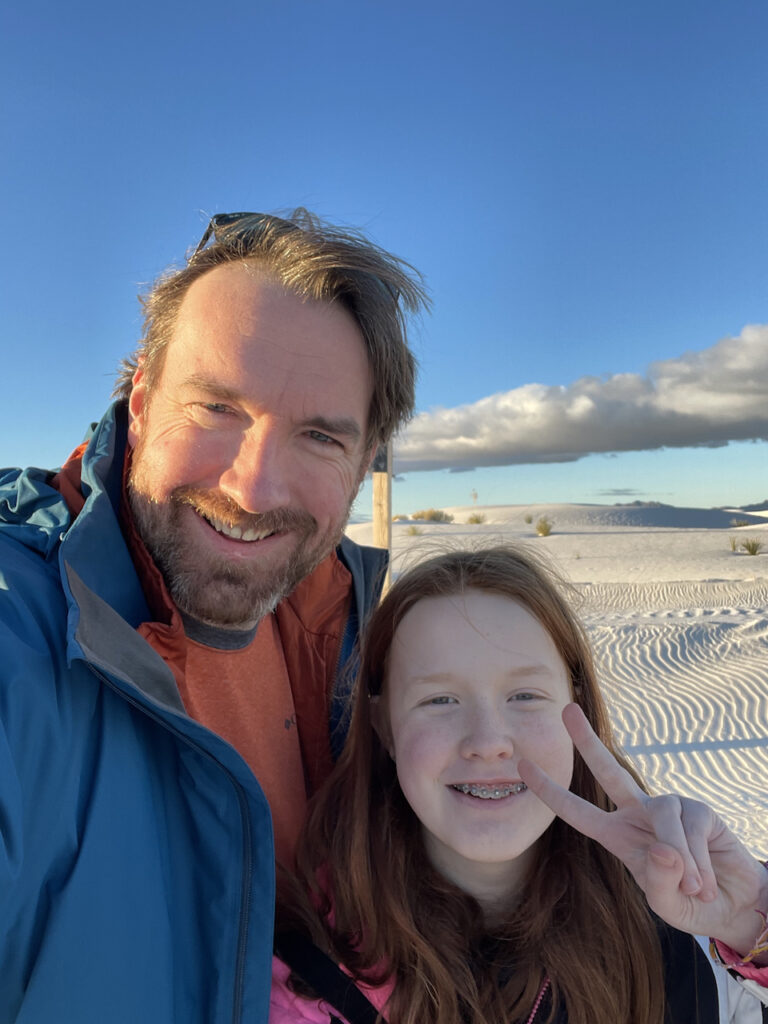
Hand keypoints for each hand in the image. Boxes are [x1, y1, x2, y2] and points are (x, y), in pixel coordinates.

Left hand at [518, 703, 767, 958]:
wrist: (731, 904)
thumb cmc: (689, 903)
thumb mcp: (666, 903)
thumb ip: (659, 881)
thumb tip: (664, 849)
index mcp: (617, 835)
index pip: (577, 811)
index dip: (549, 791)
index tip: (521, 765)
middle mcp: (638, 813)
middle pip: (609, 772)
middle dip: (587, 741)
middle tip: (566, 710)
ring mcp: (670, 807)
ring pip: (664, 821)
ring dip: (681, 862)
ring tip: (695, 889)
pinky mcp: (699, 811)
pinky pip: (692, 833)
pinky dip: (700, 864)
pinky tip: (707, 881)